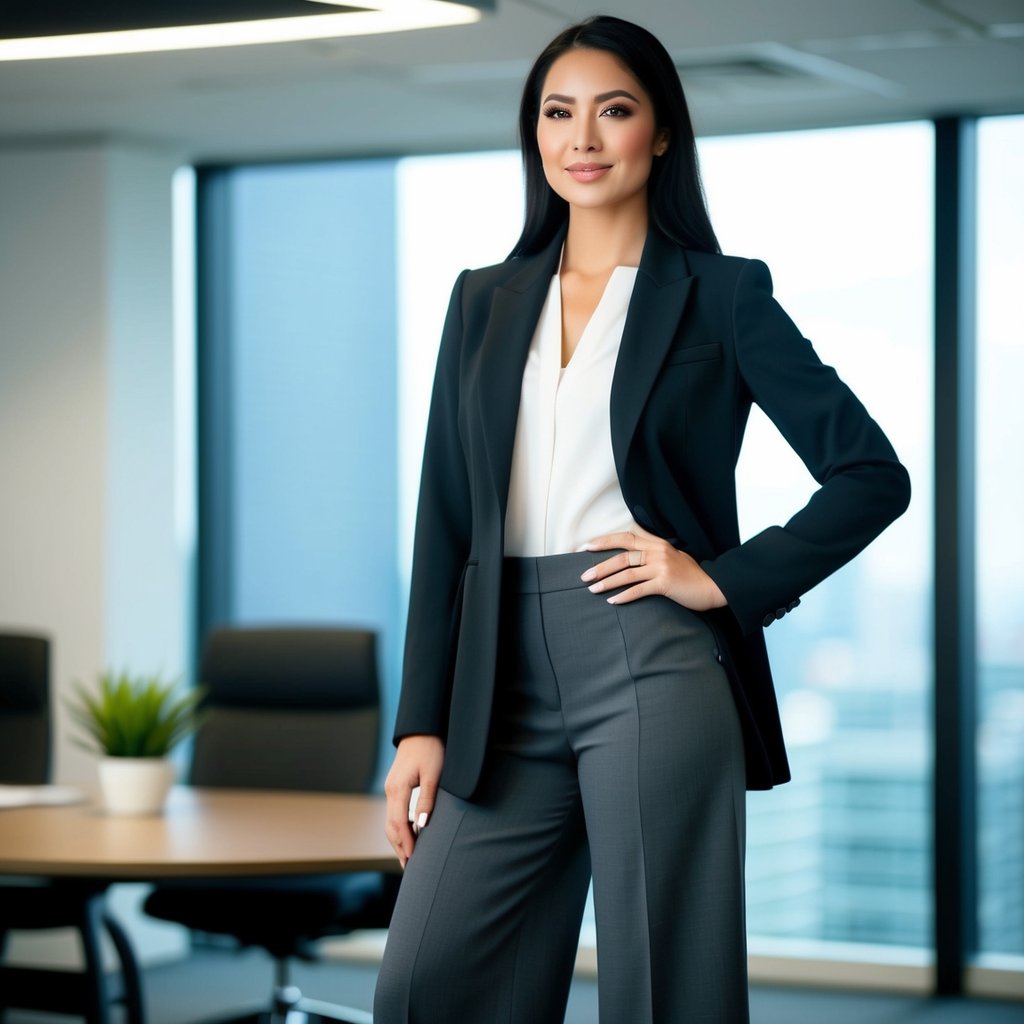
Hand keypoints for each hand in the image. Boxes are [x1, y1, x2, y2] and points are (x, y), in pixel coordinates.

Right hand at [383, 734, 444, 867]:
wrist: (421, 729)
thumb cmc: (431, 749)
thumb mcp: (433, 774)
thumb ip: (427, 800)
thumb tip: (422, 826)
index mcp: (398, 789)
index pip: (398, 823)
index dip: (406, 843)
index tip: (414, 859)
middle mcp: (390, 791)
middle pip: (390, 826)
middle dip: (399, 847)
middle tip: (409, 867)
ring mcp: (391, 789)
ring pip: (390, 821)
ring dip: (398, 840)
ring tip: (408, 857)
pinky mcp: (395, 787)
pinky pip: (394, 812)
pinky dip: (399, 828)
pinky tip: (408, 836)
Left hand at [581, 524, 726, 610]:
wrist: (713, 587)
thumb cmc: (691, 575)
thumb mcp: (672, 556)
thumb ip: (653, 553)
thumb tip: (631, 555)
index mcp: (657, 543)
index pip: (626, 538)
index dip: (605, 541)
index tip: (586, 547)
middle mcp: (658, 552)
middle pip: (622, 556)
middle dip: (600, 566)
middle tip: (584, 575)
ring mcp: (662, 567)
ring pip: (627, 573)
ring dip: (607, 582)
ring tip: (593, 589)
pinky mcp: (665, 583)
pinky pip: (639, 590)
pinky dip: (624, 596)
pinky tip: (612, 601)